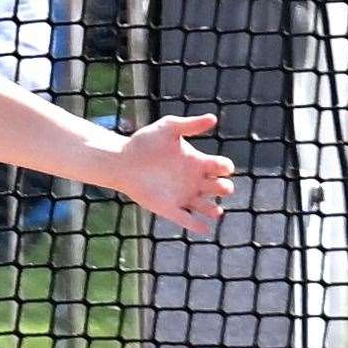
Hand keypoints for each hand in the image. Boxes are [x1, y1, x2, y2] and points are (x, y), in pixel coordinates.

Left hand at [115, 112, 236, 234]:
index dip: (226, 167)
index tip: (221, 167)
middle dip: (224, 188)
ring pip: (206, 207)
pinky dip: (196, 226)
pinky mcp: (169, 208)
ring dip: (213, 210)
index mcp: (197, 162)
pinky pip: (186, 220)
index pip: (221, 167)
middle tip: (221, 187)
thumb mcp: (168, 128)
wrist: (121, 160)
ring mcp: (182, 195)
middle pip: (219, 188)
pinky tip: (204, 229)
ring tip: (216, 212)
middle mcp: (193, 180)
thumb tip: (213, 119)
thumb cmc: (144, 142)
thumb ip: (190, 124)